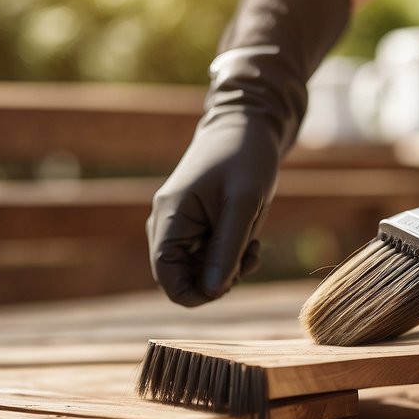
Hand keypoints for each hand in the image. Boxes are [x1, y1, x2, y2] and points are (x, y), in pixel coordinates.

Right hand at [145, 0, 351, 305]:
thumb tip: (212, 291)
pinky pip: (207, 258)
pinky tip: (249, 241)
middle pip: (182, 279)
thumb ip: (227, 249)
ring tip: (251, 244)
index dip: (198, 294)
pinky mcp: (196, 225)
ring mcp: (180, 225)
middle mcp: (166, 224)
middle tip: (248, 257)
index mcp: (169, 218)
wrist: (250, 124)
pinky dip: (229, 258)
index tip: (232, 280)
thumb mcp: (243, 205)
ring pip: (197, 271)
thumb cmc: (246, 157)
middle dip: (217, 279)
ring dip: (227, 268)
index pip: (167, 280)